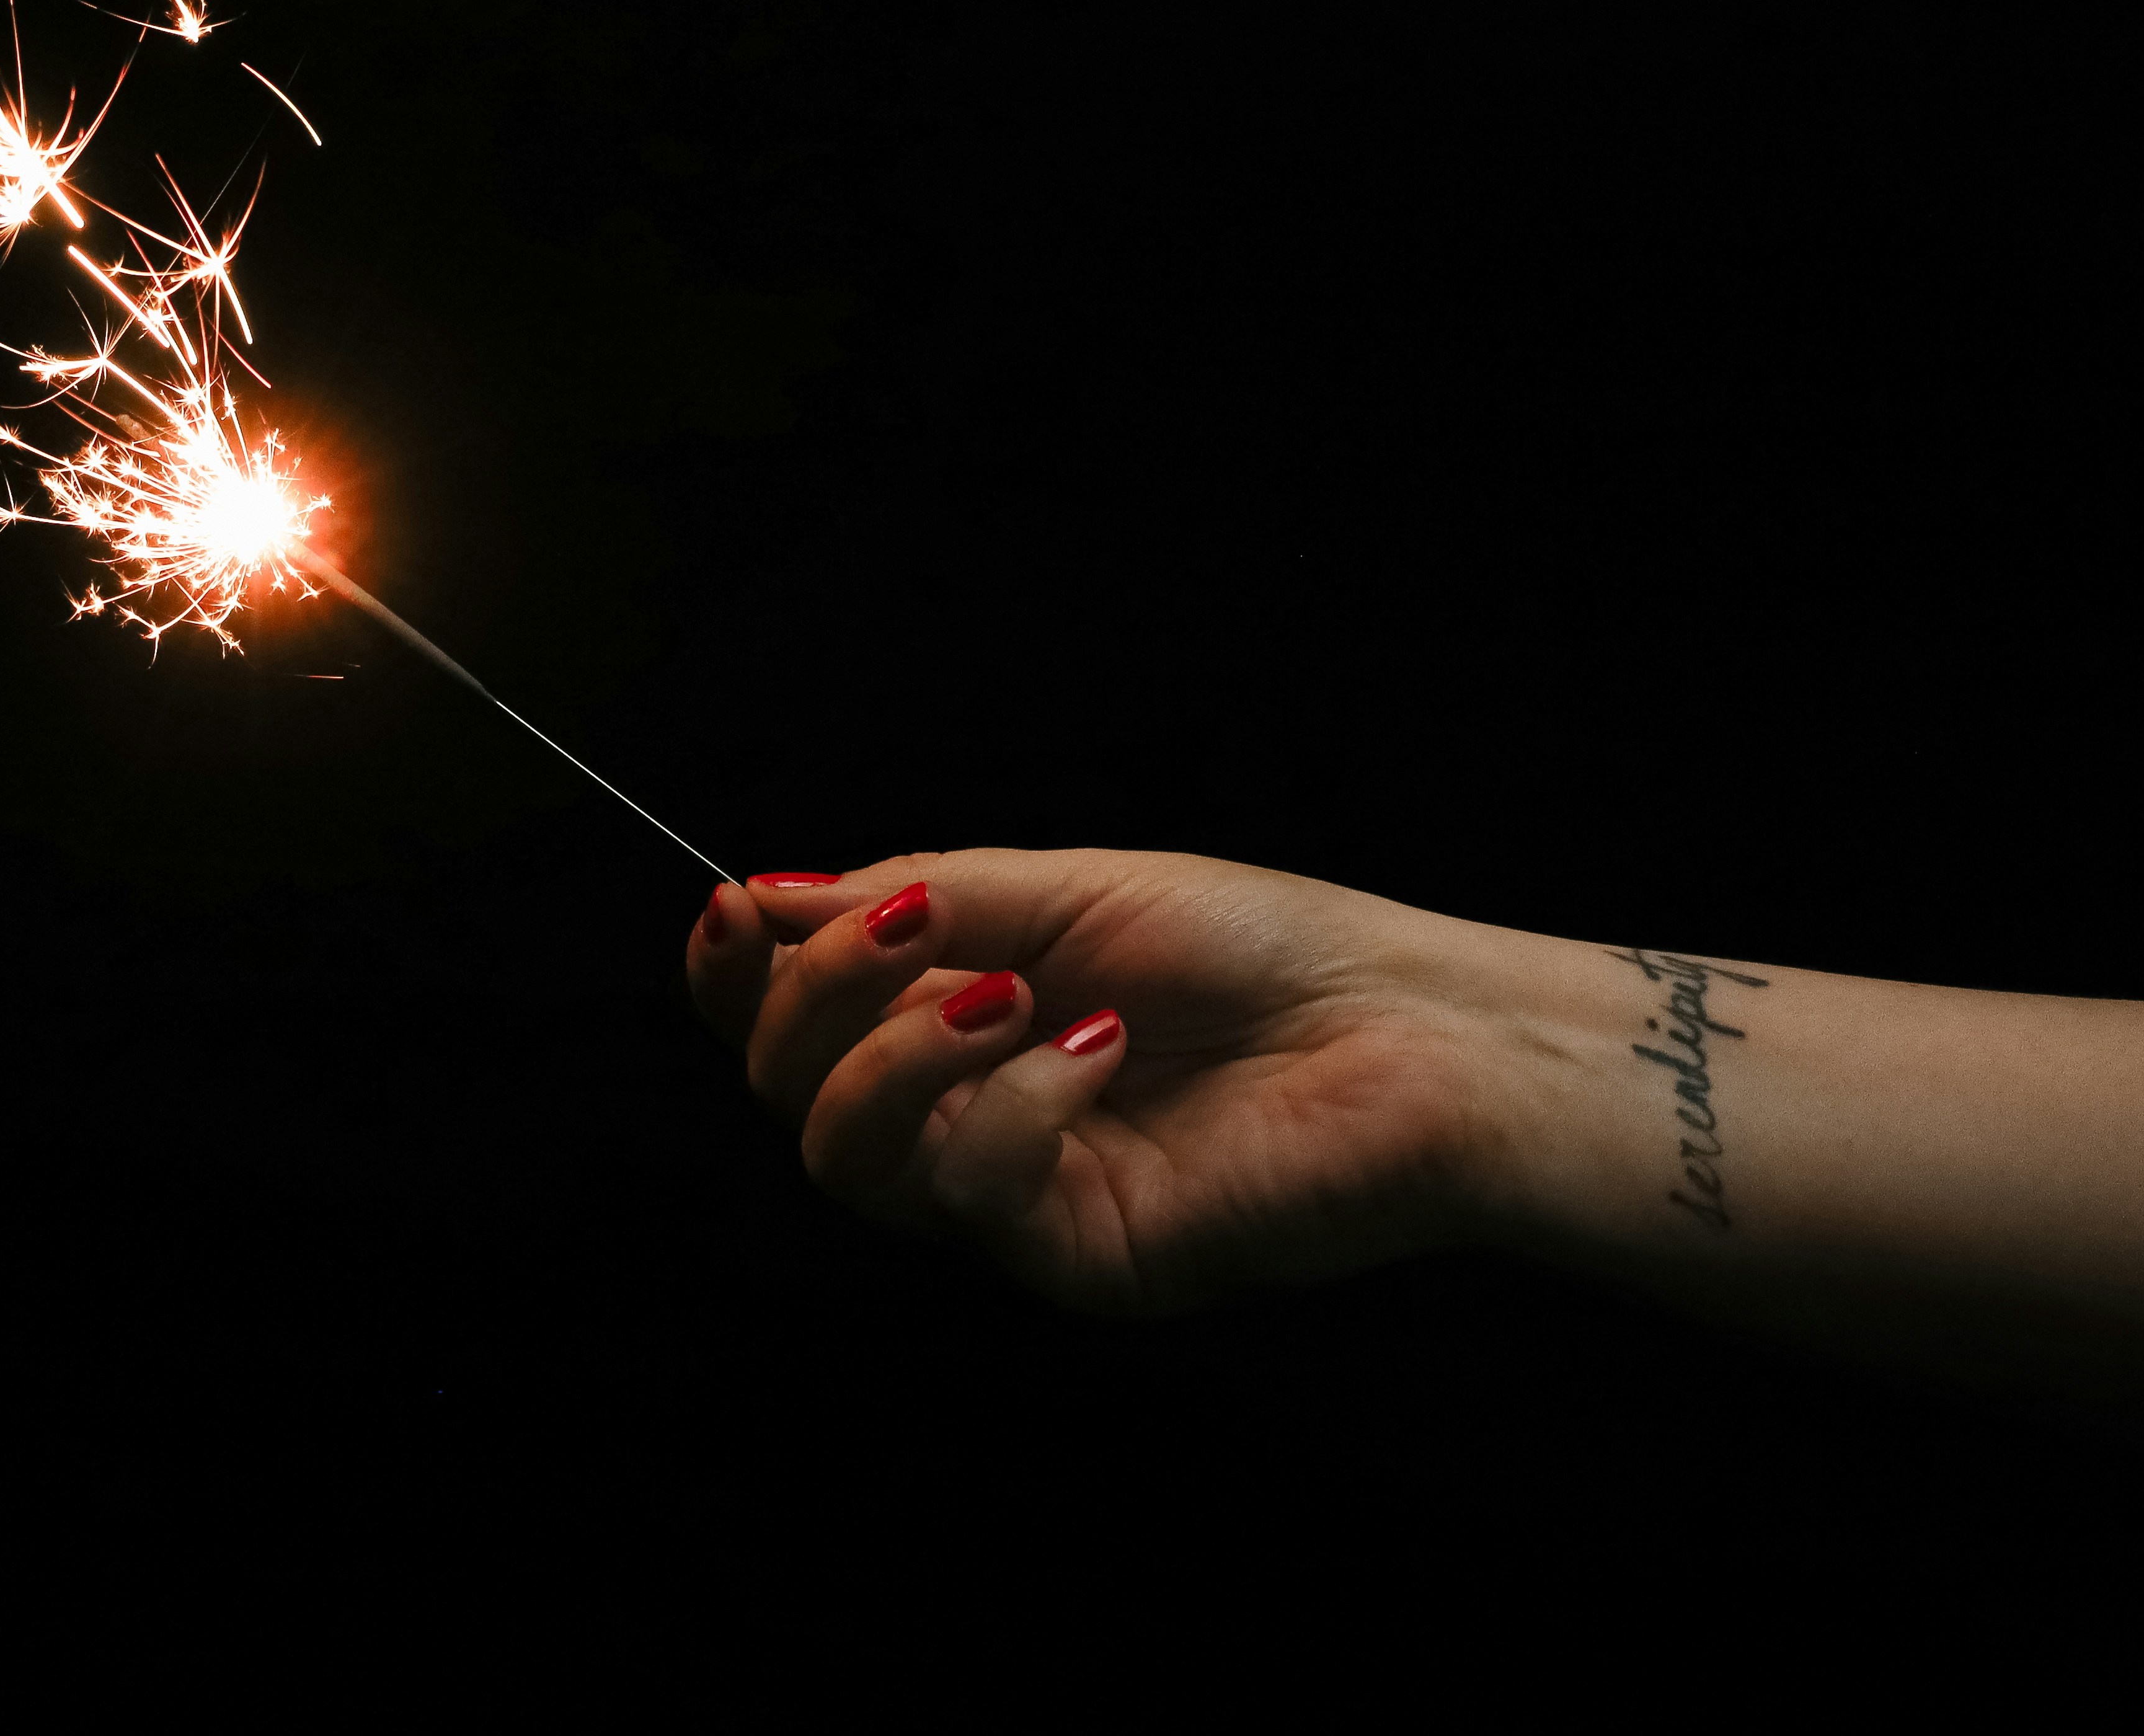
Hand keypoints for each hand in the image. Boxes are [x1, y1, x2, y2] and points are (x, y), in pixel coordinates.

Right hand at [684, 848, 1524, 1314]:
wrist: (1412, 1031)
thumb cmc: (1263, 949)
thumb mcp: (1069, 888)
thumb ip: (917, 898)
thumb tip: (764, 897)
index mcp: (950, 1024)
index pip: (786, 1024)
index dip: (731, 977)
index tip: (734, 908)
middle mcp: (962, 1118)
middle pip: (789, 1094)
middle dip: (813, 1001)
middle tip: (909, 929)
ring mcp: (1014, 1197)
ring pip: (848, 1160)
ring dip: (898, 1055)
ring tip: (1011, 989)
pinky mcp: (1074, 1255)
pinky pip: (972, 1192)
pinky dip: (1019, 1100)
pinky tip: (1100, 1047)